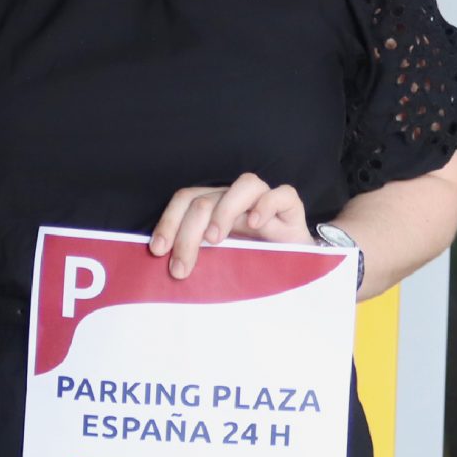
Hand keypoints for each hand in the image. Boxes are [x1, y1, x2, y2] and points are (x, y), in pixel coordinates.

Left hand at [150, 172, 310, 277]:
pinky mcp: (292, 207)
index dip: (168, 221)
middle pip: (206, 200)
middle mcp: (237, 200)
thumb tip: (167, 271)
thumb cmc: (255, 267)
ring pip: (243, 185)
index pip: (186, 200)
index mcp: (216, 208)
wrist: (297, 268)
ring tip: (215, 240)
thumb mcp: (220, 263)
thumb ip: (200, 259)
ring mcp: (266, 200)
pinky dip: (266, 205)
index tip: (158, 250)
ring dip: (223, 212)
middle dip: (187, 234)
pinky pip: (280, 194)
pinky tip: (255, 225)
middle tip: (180, 268)